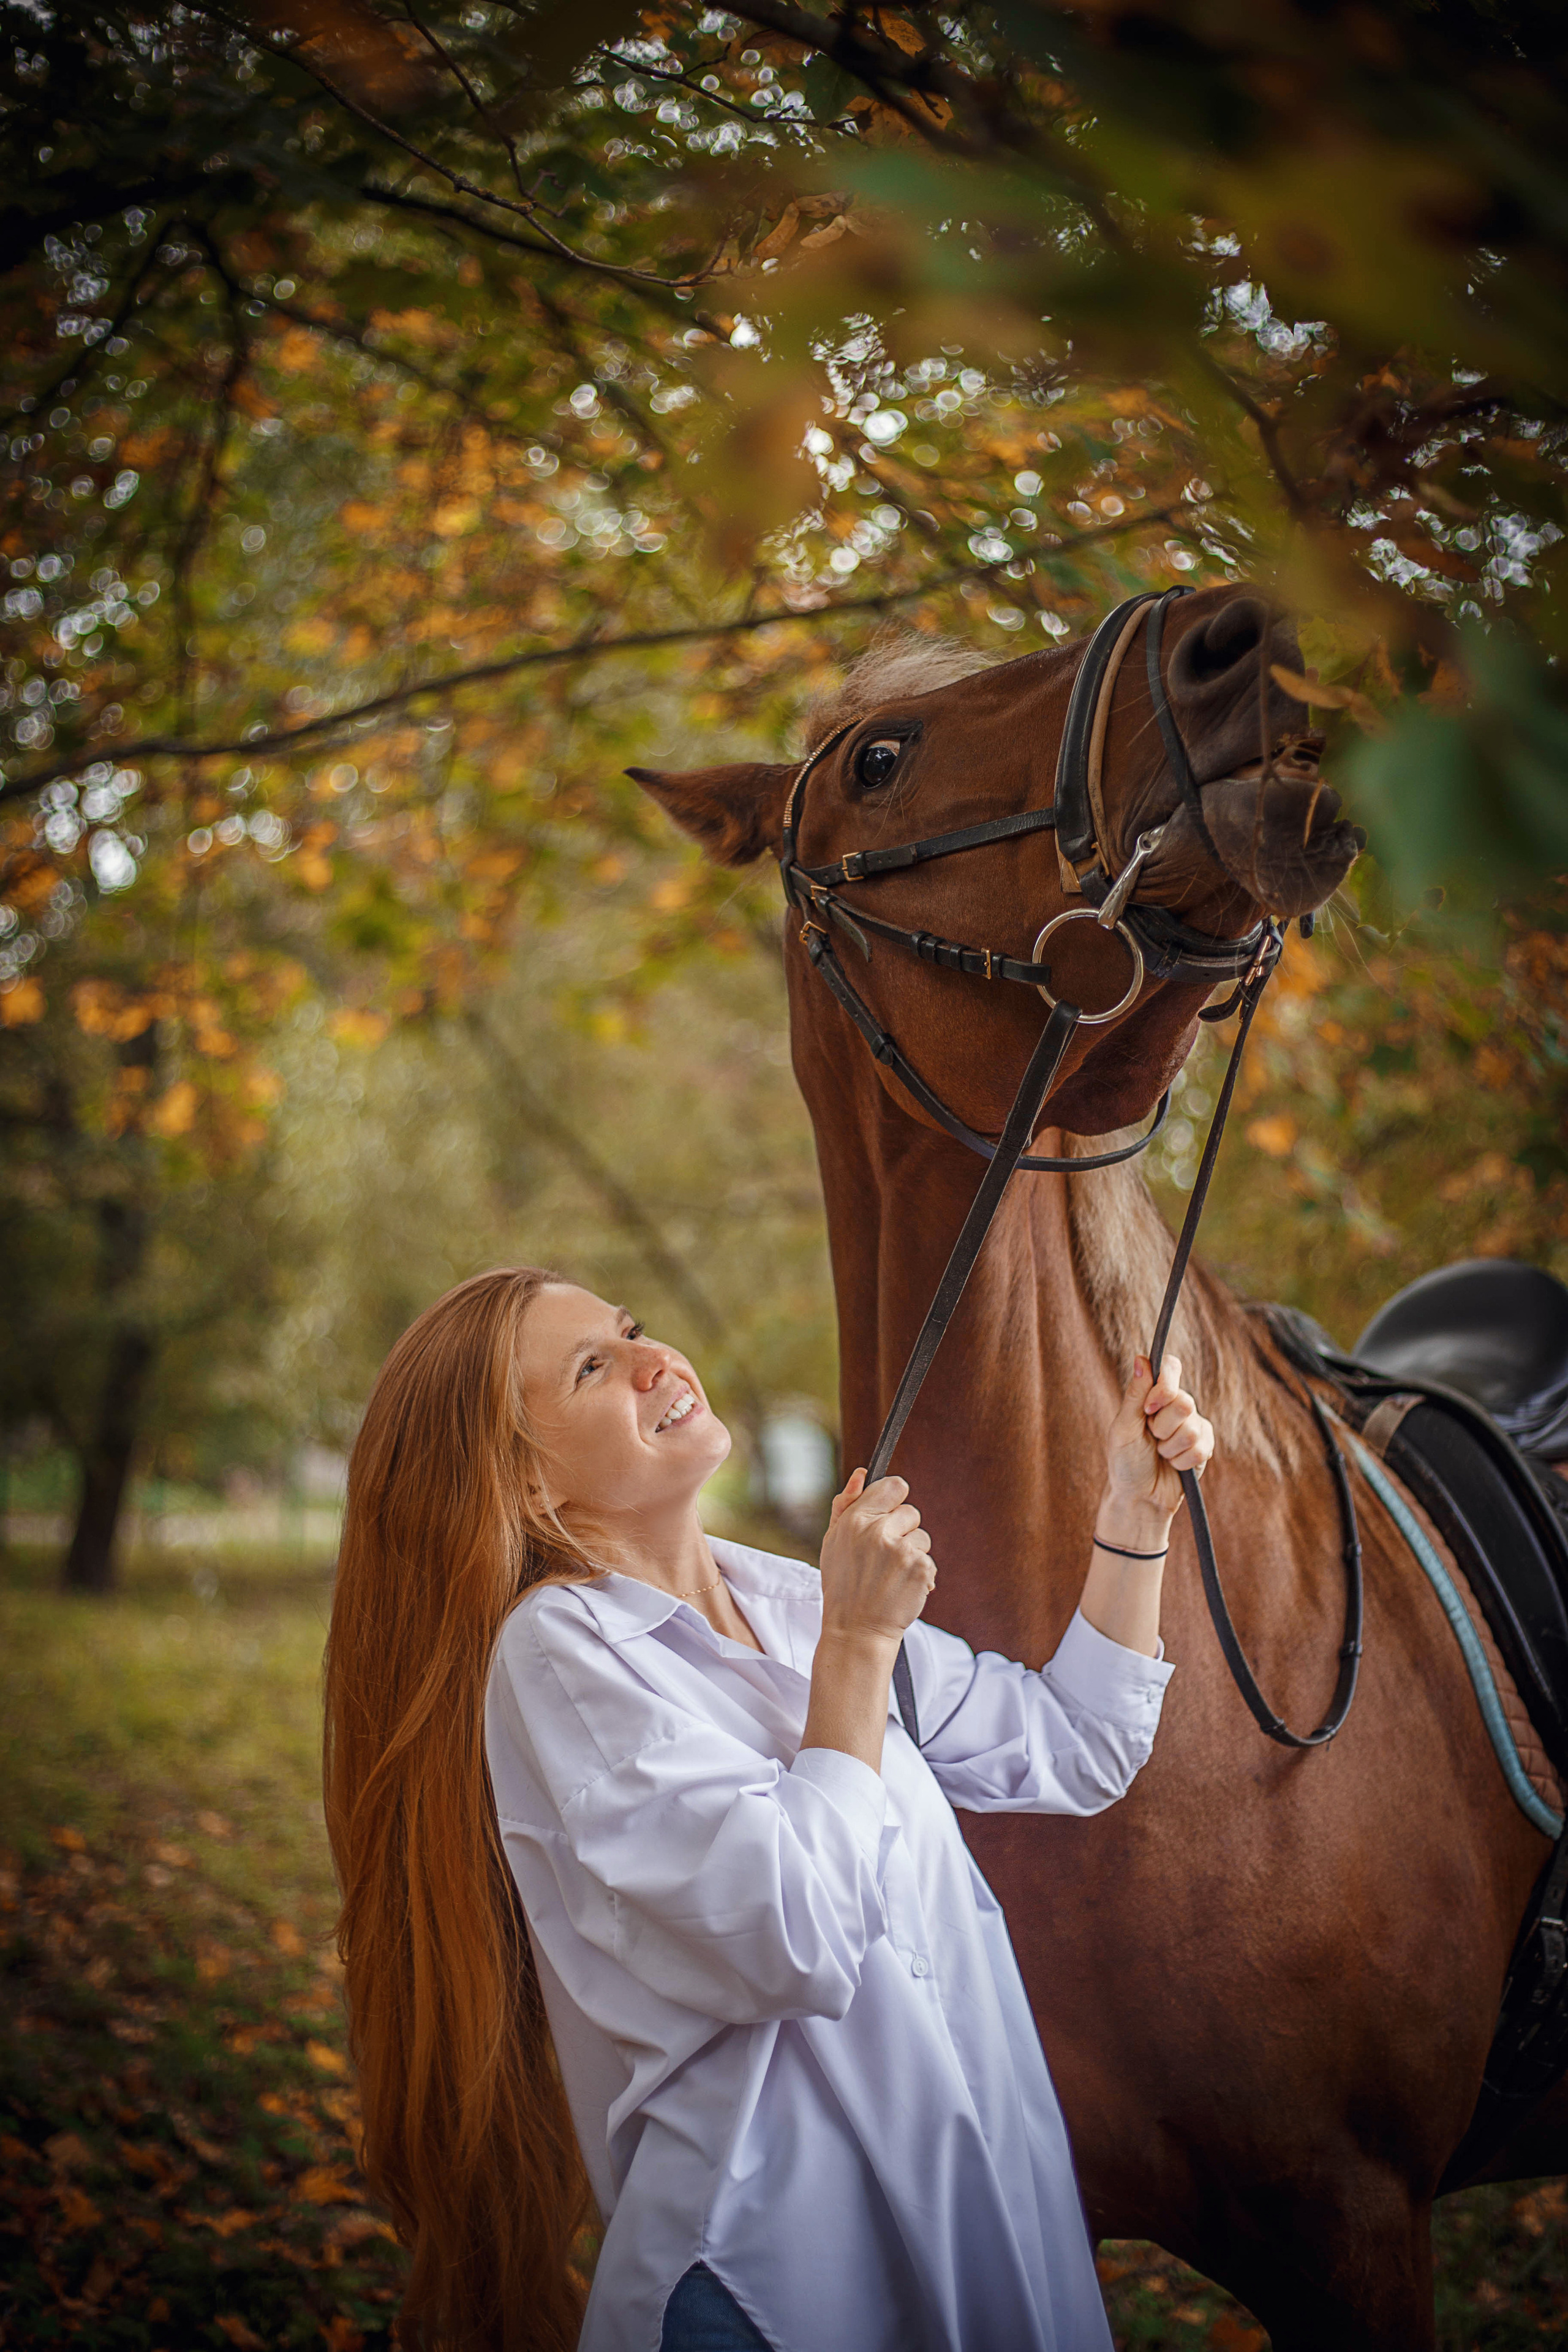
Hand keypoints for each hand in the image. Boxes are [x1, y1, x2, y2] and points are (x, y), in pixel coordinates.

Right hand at [818, 1470, 936, 1647]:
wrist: (857, 1630)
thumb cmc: (843, 1585)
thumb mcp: (833, 1541)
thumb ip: (845, 1503)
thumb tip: (861, 1472)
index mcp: (855, 1519)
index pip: (893, 1486)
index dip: (893, 1500)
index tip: (889, 1515)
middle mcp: (878, 1531)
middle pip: (911, 1512)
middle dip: (902, 1531)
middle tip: (883, 1557)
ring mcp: (901, 1550)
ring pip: (922, 1537)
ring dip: (912, 1553)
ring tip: (890, 1575)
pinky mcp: (920, 1568)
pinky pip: (929, 1560)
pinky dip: (920, 1574)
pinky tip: (901, 1586)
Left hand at [1101, 1354, 1213, 1530]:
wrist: (1139, 1497)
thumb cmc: (1125, 1462)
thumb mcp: (1123, 1428)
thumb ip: (1135, 1395)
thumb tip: (1141, 1358)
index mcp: (1153, 1395)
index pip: (1171, 1368)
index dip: (1166, 1385)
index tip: (1150, 1408)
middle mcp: (1175, 1405)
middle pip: (1184, 1402)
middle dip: (1162, 1427)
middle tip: (1151, 1438)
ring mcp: (1193, 1425)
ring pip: (1192, 1428)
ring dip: (1170, 1448)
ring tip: (1160, 1454)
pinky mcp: (1204, 1446)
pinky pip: (1201, 1448)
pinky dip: (1181, 1461)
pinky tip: (1173, 1465)